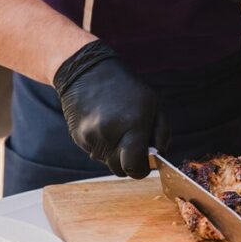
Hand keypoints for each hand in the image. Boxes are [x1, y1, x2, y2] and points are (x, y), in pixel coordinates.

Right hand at [54, 40, 169, 178]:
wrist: (86, 71)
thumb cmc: (126, 87)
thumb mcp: (153, 104)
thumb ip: (162, 133)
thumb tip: (160, 156)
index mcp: (133, 126)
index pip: (136, 168)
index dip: (142, 168)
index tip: (144, 161)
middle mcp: (110, 134)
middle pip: (121, 170)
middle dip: (128, 162)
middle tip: (131, 145)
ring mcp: (91, 137)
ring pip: (106, 162)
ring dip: (114, 153)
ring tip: (116, 129)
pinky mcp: (78, 137)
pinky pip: (94, 152)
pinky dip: (101, 145)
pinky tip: (102, 125)